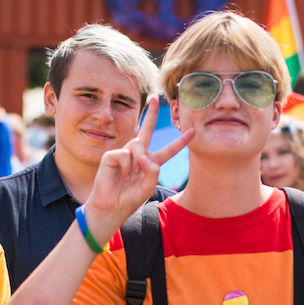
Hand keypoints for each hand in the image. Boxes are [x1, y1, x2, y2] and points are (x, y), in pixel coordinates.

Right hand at [83, 96, 194, 238]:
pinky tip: (121, 176)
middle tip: (154, 97)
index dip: (181, 141)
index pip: (169, 150)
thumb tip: (143, 155)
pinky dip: (126, 166)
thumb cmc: (129, 198)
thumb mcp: (148, 186)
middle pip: (147, 130)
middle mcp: (138, 155)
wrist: (111, 206)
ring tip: (130, 176)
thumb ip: (152, 170)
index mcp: (151, 163)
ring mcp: (125, 153)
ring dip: (137, 162)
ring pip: (138, 145)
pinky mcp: (112, 155)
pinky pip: (125, 153)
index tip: (193, 131)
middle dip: (151, 113)